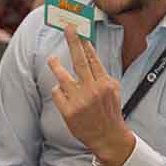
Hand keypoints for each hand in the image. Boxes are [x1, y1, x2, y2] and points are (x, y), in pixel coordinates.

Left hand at [47, 24, 135, 165]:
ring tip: (52, 59)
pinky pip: (57, 93)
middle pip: (80, 61)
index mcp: (105, 83)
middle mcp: (92, 90)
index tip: (79, 30)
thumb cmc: (109, 111)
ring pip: (63, 77)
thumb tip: (88, 53)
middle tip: (67, 28)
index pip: (93, 59)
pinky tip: (63, 94)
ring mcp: (80, 101)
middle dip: (73, 42)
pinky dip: (58, 91)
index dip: (85, 44)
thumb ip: (101, 74)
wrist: (108, 137)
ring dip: (55, 65)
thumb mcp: (112, 90)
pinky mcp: (68, 111)